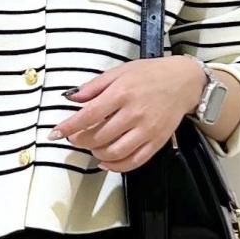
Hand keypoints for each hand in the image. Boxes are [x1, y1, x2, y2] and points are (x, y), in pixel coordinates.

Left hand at [50, 56, 203, 171]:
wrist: (184, 81)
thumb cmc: (150, 74)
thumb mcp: (120, 72)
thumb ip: (94, 86)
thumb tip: (72, 98)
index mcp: (122, 93)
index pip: (88, 115)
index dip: (68, 127)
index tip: (54, 134)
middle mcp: (134, 113)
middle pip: (99, 136)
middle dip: (81, 141)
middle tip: (75, 138)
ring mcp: (147, 130)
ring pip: (114, 152)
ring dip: (97, 153)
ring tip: (91, 147)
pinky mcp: (157, 141)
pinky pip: (134, 161)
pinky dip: (116, 166)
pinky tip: (106, 161)